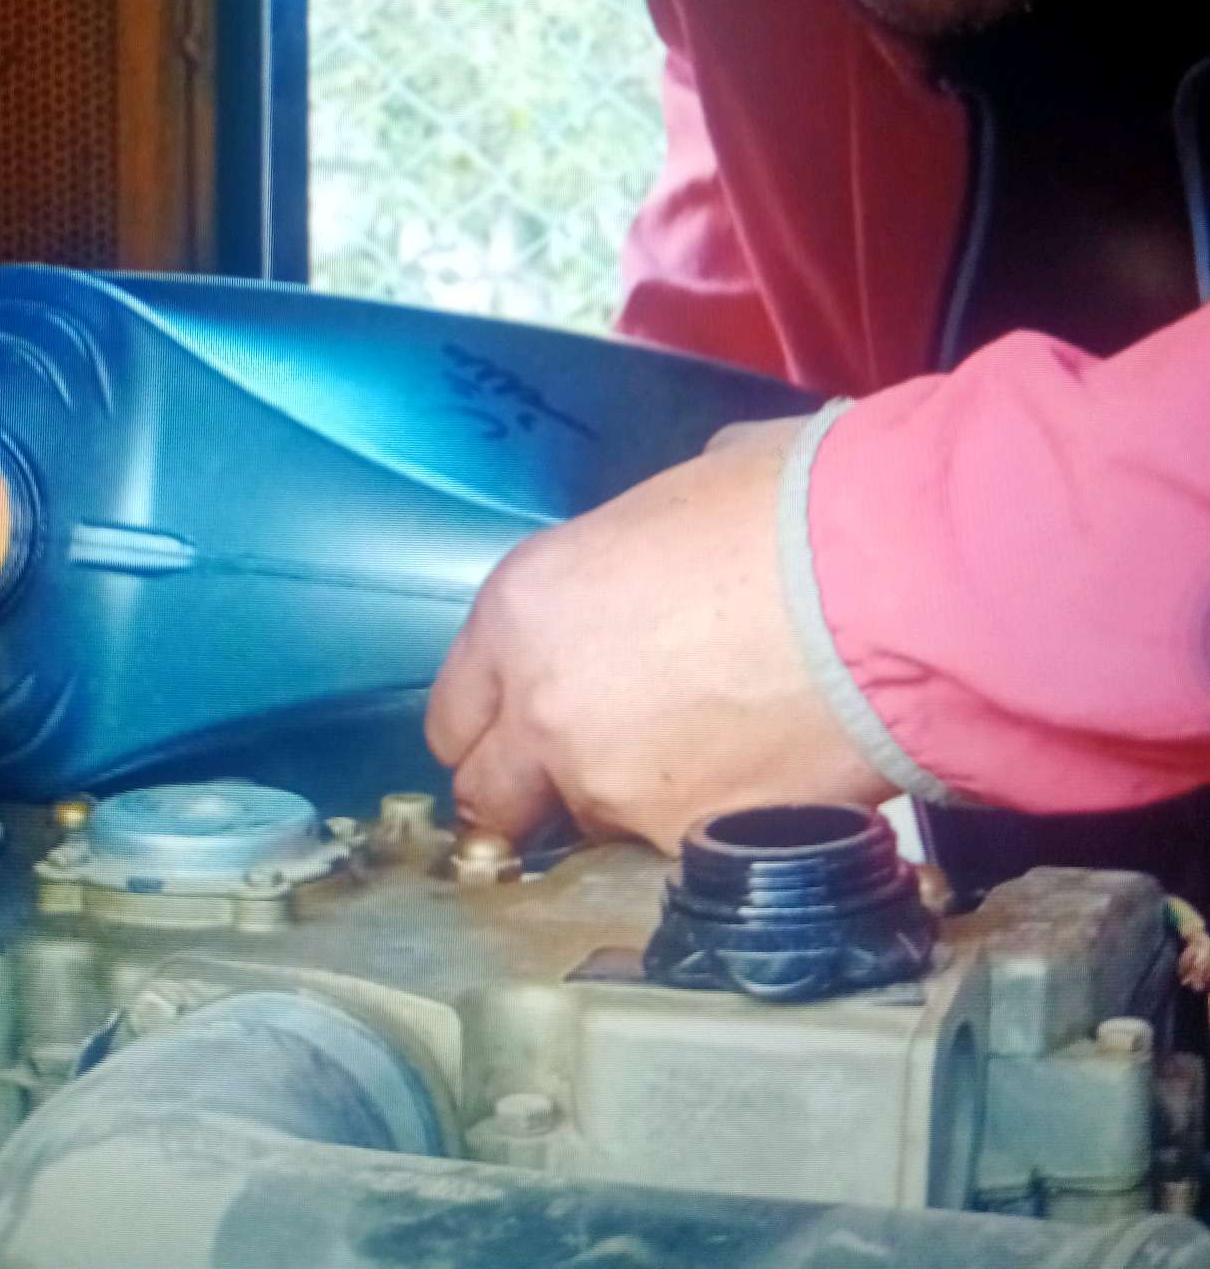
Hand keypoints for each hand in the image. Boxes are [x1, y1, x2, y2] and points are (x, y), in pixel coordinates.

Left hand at [425, 416, 896, 854]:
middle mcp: (542, 708)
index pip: (454, 711)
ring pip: (592, 827)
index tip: (524, 724)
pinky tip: (761, 775)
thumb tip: (661, 557)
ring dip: (631, 802)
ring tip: (713, 753)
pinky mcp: (688, 843)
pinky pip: (675, 848)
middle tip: (594, 766)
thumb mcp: (677, 498)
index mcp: (522, 608)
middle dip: (529, 790)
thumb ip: (629, 554)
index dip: (494, 720)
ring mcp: (612, 788)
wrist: (892, 585)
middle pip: (491, 796)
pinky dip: (707, 824)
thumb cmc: (793, 511)